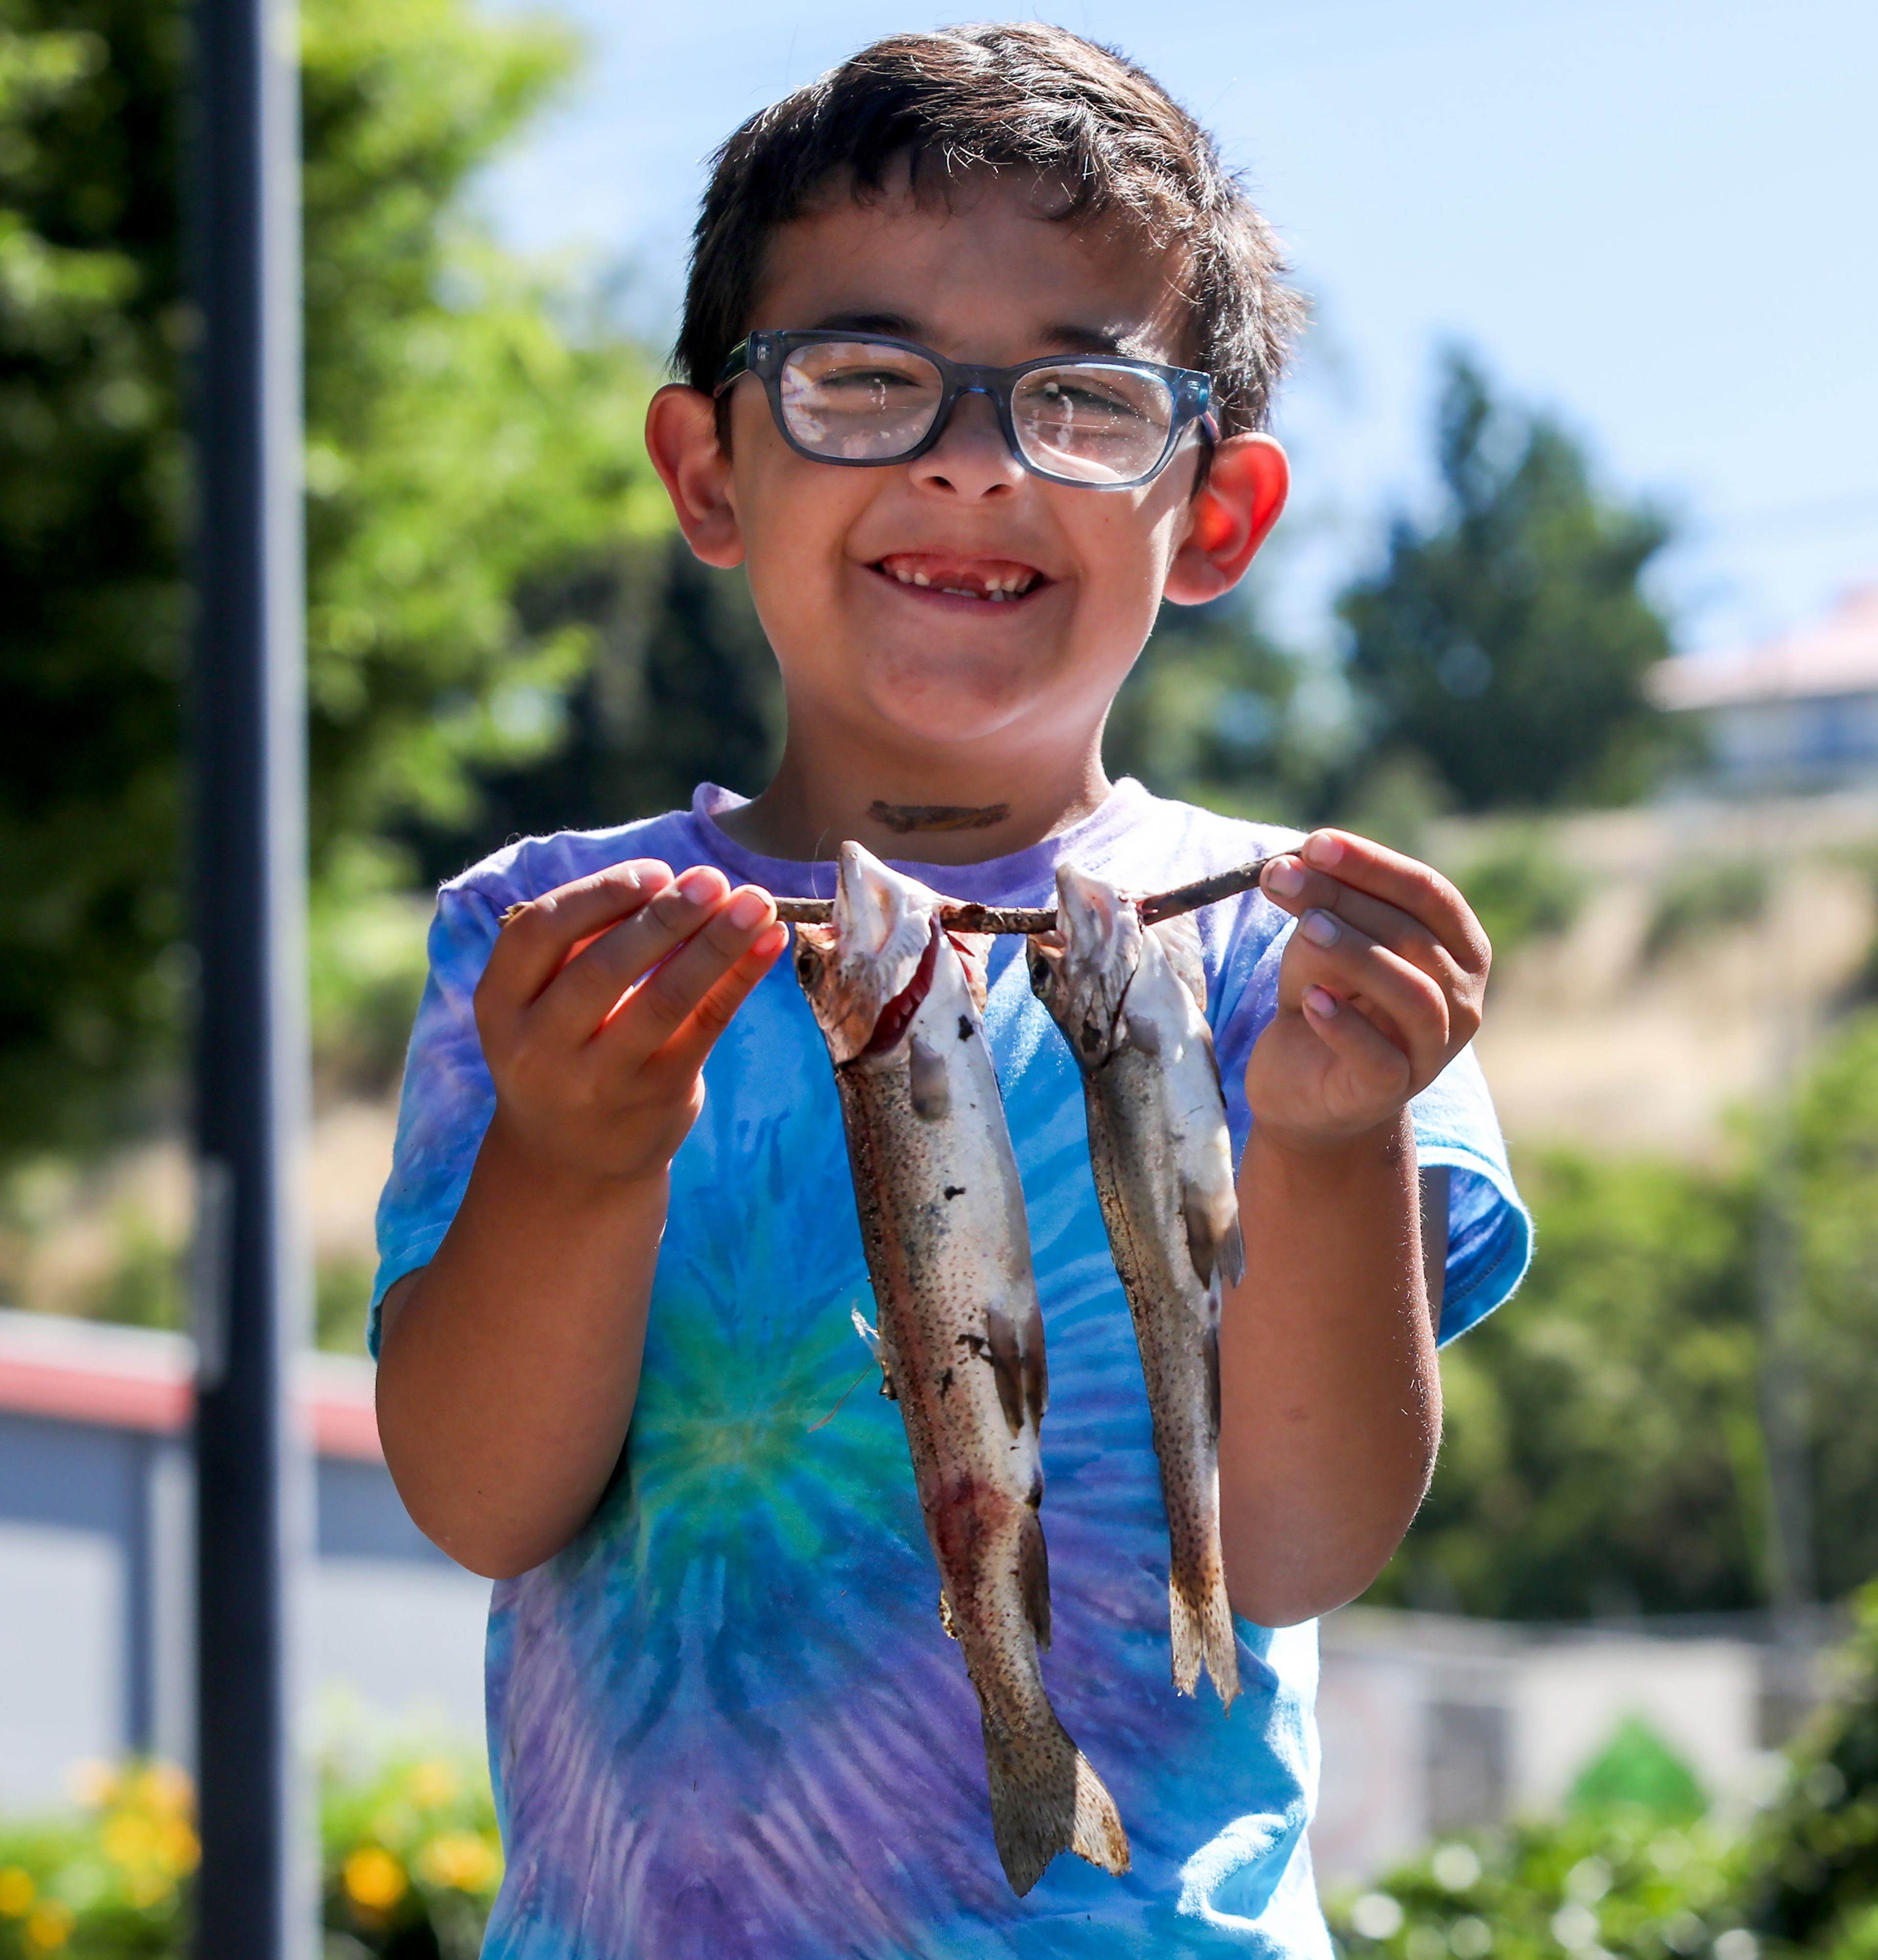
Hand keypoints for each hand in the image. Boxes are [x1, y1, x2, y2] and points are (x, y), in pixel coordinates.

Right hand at [474, 860, 786, 1188]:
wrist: (569, 1162)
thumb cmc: (564, 1050)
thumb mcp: (542, 1003)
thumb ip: (585, 946)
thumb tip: (672, 883)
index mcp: (500, 1006)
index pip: (539, 933)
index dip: (598, 894)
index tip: (654, 871)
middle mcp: (539, 1047)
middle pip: (604, 968)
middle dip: (665, 916)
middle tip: (712, 878)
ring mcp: (600, 1079)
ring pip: (665, 1000)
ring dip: (716, 944)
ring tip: (755, 903)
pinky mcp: (657, 1096)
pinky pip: (706, 1025)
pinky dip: (740, 977)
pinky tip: (770, 942)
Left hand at [1247, 830, 1489, 1151]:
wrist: (1307, 1089)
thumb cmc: (1325, 1001)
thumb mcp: (1320, 948)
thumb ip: (1319, 910)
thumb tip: (1289, 867)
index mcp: (1457, 948)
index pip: (1429, 893)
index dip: (1374, 865)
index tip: (1315, 843)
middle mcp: (1462, 998)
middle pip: (1415, 936)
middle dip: (1345, 899)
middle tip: (1281, 877)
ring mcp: (1434, 1049)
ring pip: (1414, 995)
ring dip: (1358, 955)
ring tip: (1307, 929)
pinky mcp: (1394, 1090)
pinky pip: (1379, 1057)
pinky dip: (1344, 1026)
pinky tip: (1310, 1000)